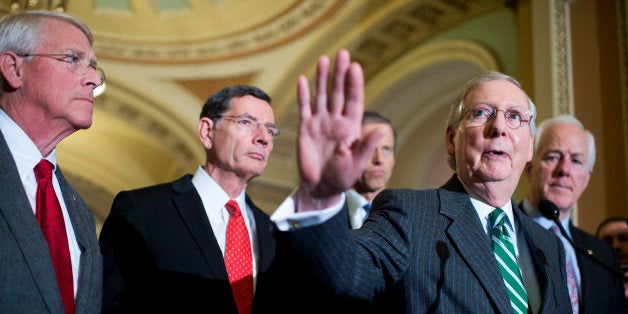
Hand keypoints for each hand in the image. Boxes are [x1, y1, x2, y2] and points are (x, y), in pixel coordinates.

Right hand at [295, 50, 382, 211]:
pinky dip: (303, 94)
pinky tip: (303, 79)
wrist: (320, 187)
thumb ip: (366, 146)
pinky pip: (304, 108)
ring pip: (322, 96)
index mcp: (352, 127)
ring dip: (323, 78)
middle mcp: (337, 120)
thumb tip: (383, 129)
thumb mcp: (357, 164)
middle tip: (342, 53)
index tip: (355, 67)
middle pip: (338, 92)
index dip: (354, 84)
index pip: (354, 100)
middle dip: (340, 74)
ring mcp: (321, 123)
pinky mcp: (305, 128)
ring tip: (324, 59)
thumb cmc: (342, 178)